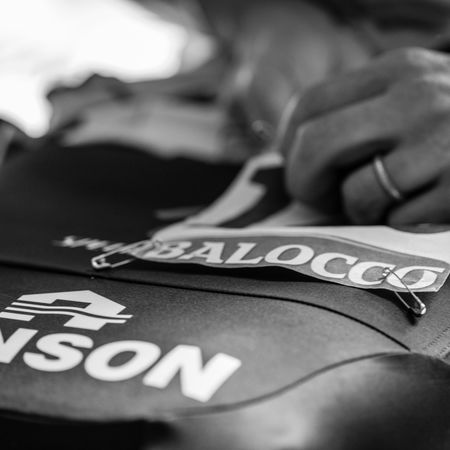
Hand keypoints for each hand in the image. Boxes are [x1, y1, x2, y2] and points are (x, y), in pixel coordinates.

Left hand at [281, 47, 449, 224]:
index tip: (296, 163)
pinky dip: (399, 223)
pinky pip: (398, 222)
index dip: (289, 143)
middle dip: (304, 181)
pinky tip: (423, 207)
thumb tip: (295, 150)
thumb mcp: (411, 98)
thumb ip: (361, 114)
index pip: (309, 105)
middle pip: (315, 146)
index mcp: (398, 70)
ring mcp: (444, 145)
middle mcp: (419, 100)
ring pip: (357, 193)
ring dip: (359, 208)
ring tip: (385, 200)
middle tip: (317, 196)